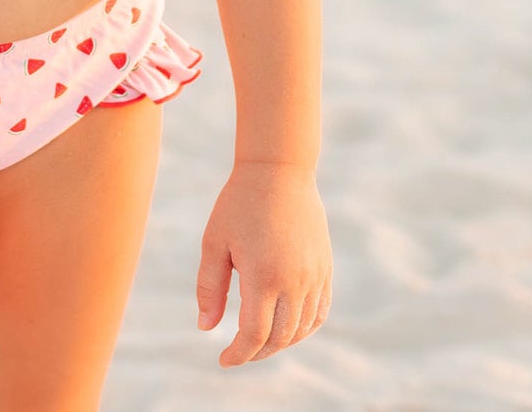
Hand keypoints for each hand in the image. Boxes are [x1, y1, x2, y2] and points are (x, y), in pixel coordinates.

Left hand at [196, 160, 331, 366]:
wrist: (278, 171)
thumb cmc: (238, 204)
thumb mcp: (214, 242)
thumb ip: (209, 287)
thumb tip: (206, 329)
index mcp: (263, 277)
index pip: (254, 335)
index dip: (238, 354)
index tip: (222, 360)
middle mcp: (294, 282)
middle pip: (279, 338)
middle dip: (256, 352)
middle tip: (236, 352)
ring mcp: (314, 277)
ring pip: (301, 329)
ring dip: (280, 343)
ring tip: (257, 341)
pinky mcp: (325, 270)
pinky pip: (319, 313)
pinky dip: (303, 328)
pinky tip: (286, 327)